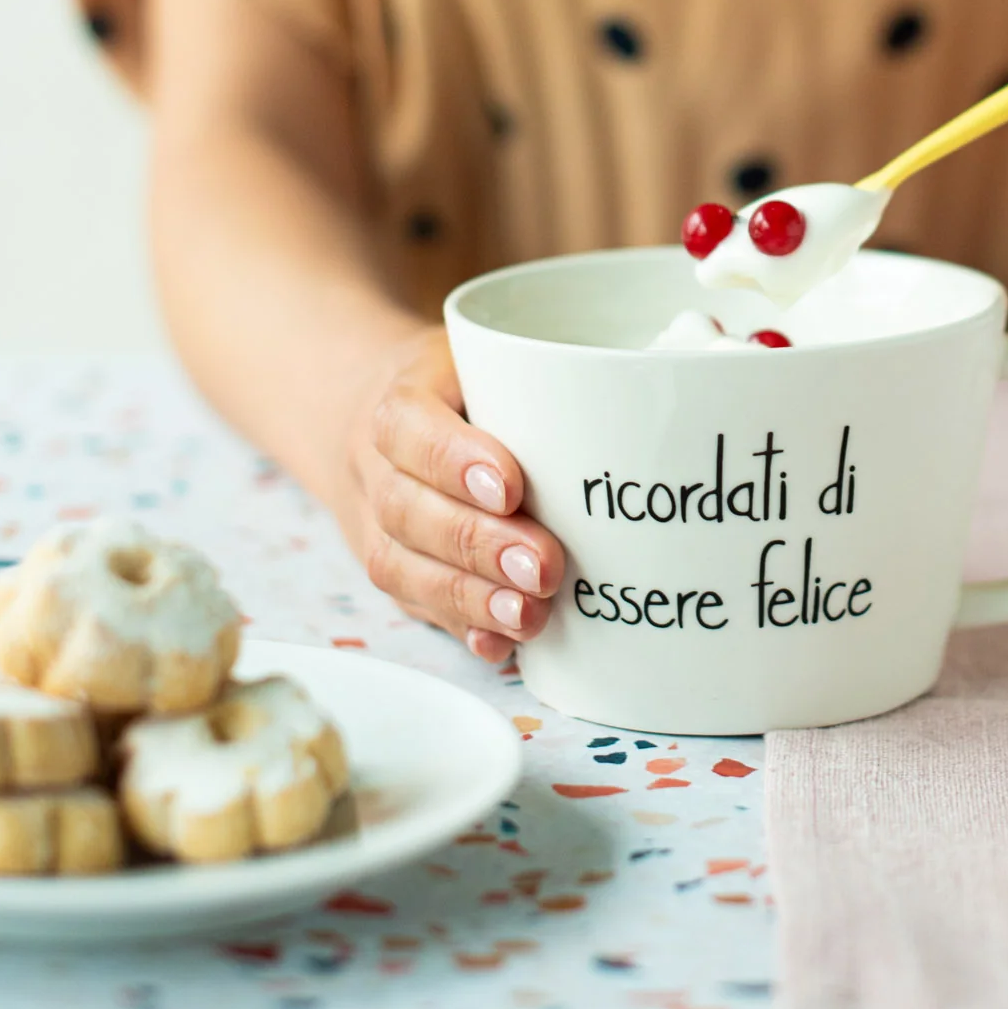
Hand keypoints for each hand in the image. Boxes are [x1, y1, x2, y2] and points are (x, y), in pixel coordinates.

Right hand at [340, 327, 563, 662]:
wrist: (384, 425)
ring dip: (468, 597)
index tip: (510, 488)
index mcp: (400, 404)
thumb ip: (539, 384)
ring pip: (402, 568)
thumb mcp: (490, 363)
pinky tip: (500, 645)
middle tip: (543, 566)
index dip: (453, 462)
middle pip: (408, 510)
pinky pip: (416, 608)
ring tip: (529, 613)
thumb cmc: (465, 391)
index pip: (409, 428)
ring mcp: (377, 528)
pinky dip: (460, 629)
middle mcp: (377, 469)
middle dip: (477, 545)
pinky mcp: (397, 572)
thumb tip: (630, 421)